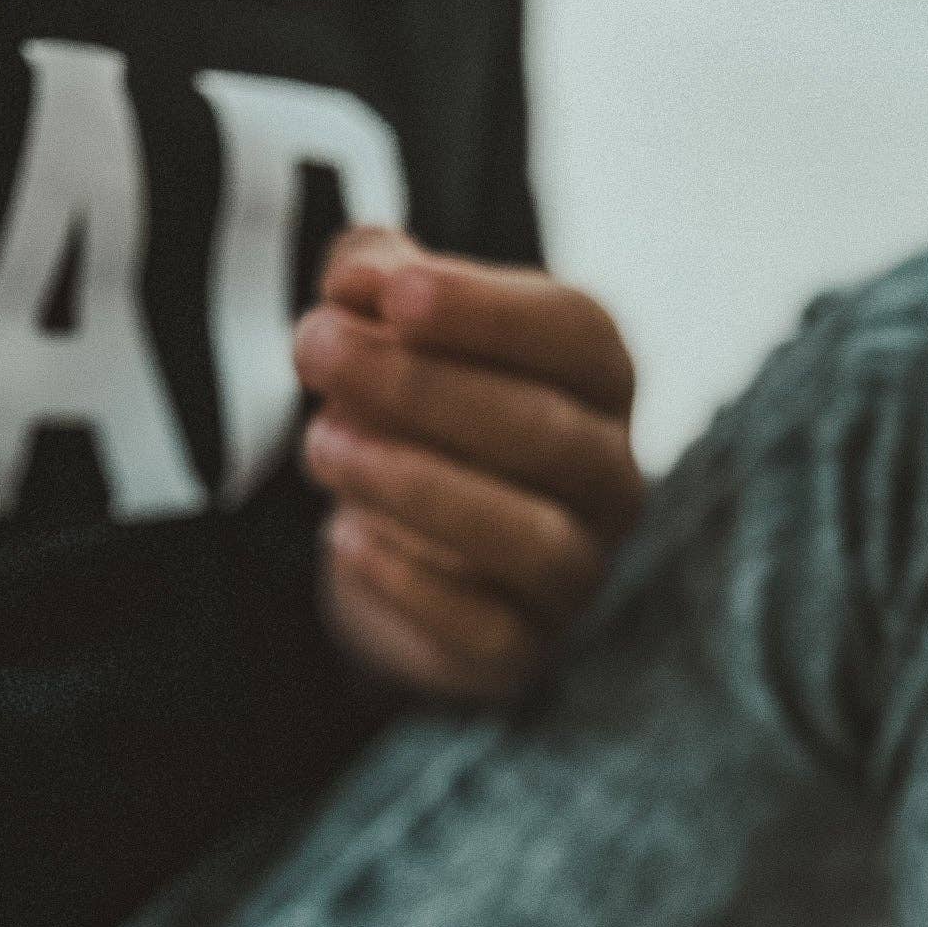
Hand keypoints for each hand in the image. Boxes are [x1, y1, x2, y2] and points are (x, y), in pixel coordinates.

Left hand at [295, 229, 644, 706]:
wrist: (403, 547)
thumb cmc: (415, 410)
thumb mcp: (392, 322)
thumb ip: (379, 276)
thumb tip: (360, 278)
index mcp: (597, 382)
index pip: (577, 335)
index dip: (489, 312)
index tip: (394, 295)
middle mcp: (612, 481)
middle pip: (550, 434)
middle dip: (422, 389)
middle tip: (315, 351)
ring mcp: (581, 573)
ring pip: (531, 539)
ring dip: (415, 484)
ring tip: (322, 445)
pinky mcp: (528, 650)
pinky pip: (488, 630)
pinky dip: (411, 582)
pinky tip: (345, 537)